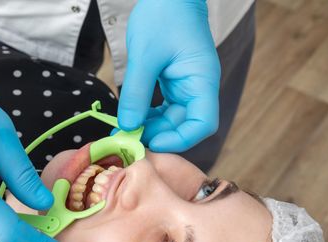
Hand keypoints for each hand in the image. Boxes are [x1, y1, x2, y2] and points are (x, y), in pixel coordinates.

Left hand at [118, 0, 220, 151]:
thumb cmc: (163, 15)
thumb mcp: (144, 55)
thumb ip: (136, 93)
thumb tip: (127, 126)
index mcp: (201, 80)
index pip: (203, 123)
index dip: (180, 139)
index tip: (152, 142)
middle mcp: (197, 87)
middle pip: (184, 125)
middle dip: (157, 135)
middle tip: (127, 138)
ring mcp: (186, 85)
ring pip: (171, 118)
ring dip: (150, 127)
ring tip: (124, 130)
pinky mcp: (173, 82)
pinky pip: (163, 107)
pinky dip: (147, 115)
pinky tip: (130, 117)